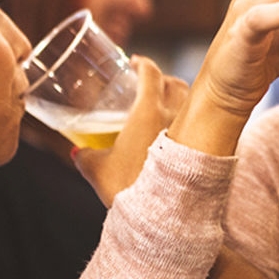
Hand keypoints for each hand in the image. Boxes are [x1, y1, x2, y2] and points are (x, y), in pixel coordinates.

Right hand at [74, 56, 188, 206]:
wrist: (163, 215)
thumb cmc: (129, 188)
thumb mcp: (98, 171)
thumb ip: (84, 157)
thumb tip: (77, 153)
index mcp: (148, 111)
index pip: (151, 74)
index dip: (143, 64)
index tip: (135, 62)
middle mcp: (174, 116)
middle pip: (175, 83)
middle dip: (162, 79)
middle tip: (148, 83)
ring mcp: (191, 133)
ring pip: (190, 102)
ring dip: (178, 98)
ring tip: (164, 105)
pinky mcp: (201, 151)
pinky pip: (196, 125)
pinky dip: (187, 121)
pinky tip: (175, 135)